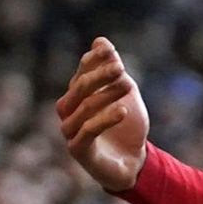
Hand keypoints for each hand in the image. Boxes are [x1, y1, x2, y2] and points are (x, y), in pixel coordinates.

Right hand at [56, 36, 149, 193]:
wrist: (134, 163)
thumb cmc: (127, 127)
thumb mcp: (125, 94)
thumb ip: (113, 70)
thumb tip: (100, 40)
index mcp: (77, 95)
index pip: (81, 72)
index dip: (93, 60)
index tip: (109, 50)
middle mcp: (68, 111)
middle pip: (79, 88)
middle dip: (100, 75)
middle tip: (120, 68)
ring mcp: (70, 131)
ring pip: (84, 108)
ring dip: (106, 95)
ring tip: (127, 86)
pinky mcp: (78, 150)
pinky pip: (88, 131)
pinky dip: (105, 119)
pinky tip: (123, 111)